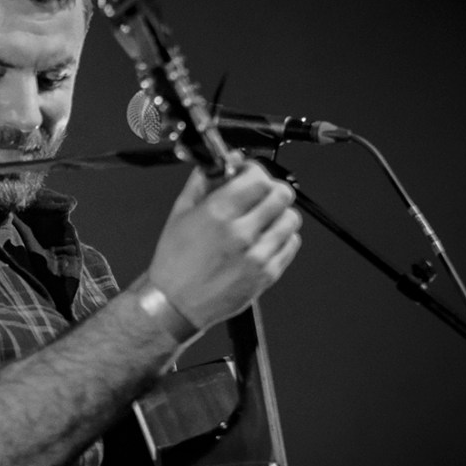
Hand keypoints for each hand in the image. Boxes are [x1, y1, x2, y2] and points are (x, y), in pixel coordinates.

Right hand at [148, 160, 300, 328]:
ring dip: (279, 214)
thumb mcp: (180, 213)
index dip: (255, 171)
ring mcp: (257, 256)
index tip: (249, 174)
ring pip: (291, 218)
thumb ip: (203, 181)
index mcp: (217, 214)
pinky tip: (264, 240)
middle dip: (271, 190)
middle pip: (282, 195)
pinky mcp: (267, 275)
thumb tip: (224, 162)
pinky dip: (281, 238)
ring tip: (262, 220)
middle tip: (260, 195)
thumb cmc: (174, 262)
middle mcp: (240, 234)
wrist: (175, 304)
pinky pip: (291, 244)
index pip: (258, 177)